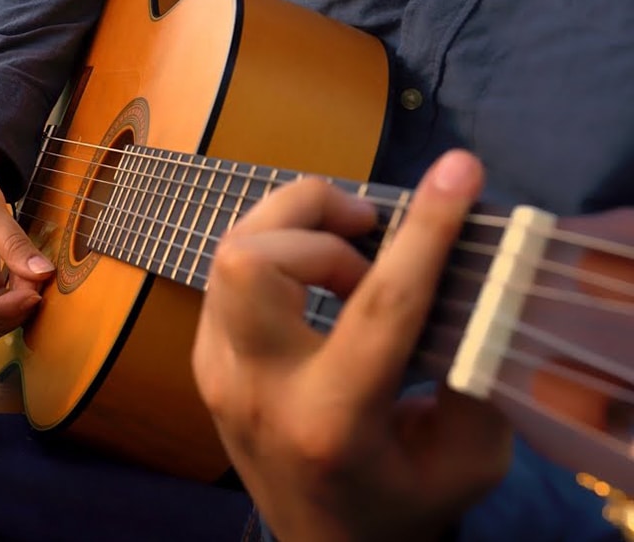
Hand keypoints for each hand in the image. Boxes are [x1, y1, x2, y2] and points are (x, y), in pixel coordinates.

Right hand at [0, 144, 54, 338]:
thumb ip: (13, 244)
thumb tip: (43, 274)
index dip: (4, 309)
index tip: (34, 294)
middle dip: (14, 309)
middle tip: (41, 288)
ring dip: (18, 302)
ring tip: (39, 280)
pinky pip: (0, 295)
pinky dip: (18, 291)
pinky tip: (33, 278)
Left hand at [191, 150, 511, 541]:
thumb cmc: (399, 505)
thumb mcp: (467, 460)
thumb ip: (473, 375)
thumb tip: (469, 286)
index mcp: (331, 420)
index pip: (376, 305)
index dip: (422, 231)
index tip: (457, 172)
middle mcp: (258, 390)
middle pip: (250, 259)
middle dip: (314, 215)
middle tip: (369, 230)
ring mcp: (217, 373)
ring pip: (228, 253)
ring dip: (294, 226)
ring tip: (349, 249)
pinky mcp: (204, 360)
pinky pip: (225, 274)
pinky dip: (275, 250)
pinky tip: (315, 274)